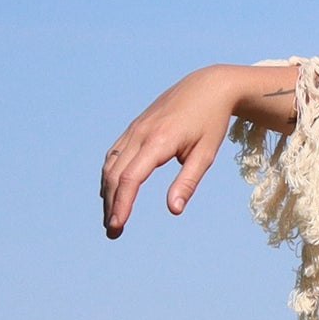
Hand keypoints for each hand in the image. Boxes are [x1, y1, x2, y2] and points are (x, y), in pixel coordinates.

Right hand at [100, 64, 263, 238]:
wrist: (207, 86)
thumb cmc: (211, 122)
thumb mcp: (206, 154)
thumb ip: (188, 182)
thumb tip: (174, 209)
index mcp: (159, 141)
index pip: (131, 178)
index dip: (122, 204)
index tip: (118, 226)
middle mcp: (140, 134)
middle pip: (115, 175)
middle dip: (111, 205)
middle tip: (113, 233)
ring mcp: (134, 129)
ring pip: (111, 164)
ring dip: (107, 192)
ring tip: (111, 218)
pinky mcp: (134, 127)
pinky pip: (114, 153)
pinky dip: (108, 175)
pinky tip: (110, 191)